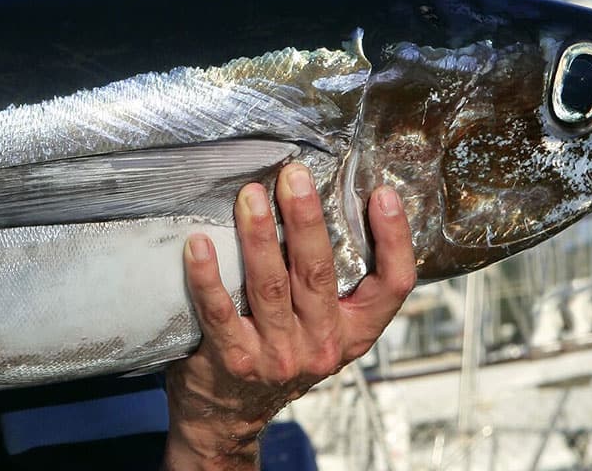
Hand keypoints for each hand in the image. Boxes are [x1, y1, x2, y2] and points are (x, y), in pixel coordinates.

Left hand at [163, 164, 414, 468]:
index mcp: (353, 331)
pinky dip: (207, 276)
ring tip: (250, 197)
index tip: (384, 195)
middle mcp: (321, 345)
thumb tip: (315, 200)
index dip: (393, 240)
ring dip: (259, 237)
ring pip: (270, 286)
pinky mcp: (233, 360)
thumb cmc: (274, 354)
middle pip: (320, 273)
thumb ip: (323, 282)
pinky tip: (198, 245)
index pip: (392, 287)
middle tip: (294, 176)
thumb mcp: (317, 327)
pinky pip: (218, 311)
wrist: (228, 416)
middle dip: (306, 219)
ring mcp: (277, 356)